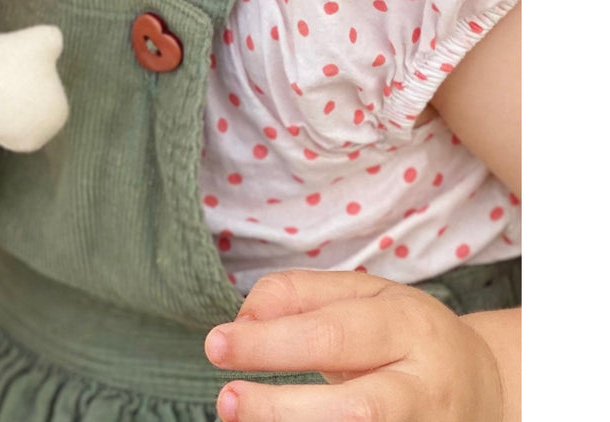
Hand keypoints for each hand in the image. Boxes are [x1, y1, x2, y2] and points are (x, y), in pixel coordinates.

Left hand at [204, 270, 505, 421]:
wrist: (488, 387)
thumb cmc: (406, 335)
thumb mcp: (362, 295)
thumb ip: (299, 295)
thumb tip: (244, 319)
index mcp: (407, 327)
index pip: (330, 334)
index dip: (269, 342)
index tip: (216, 344)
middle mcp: (423, 388)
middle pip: (355, 408)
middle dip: (282, 408)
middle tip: (227, 399)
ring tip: (242, 420)